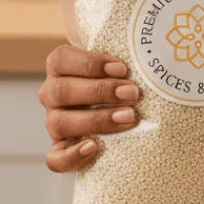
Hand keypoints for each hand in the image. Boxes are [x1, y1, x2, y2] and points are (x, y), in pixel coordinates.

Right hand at [38, 44, 142, 172]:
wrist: (119, 103)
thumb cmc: (121, 75)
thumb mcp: (119, 60)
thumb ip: (124, 50)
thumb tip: (151, 44)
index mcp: (60, 66)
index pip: (62, 59)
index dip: (90, 63)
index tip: (122, 68)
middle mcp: (52, 93)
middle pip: (62, 91)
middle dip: (101, 91)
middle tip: (132, 93)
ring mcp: (54, 121)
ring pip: (59, 122)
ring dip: (96, 119)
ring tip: (128, 117)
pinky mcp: (60, 148)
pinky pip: (55, 159)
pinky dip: (71, 155)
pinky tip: (93, 147)